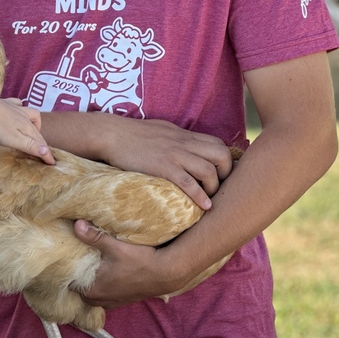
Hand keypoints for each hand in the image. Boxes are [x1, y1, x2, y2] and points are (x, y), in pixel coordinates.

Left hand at [0, 98, 54, 163]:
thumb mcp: (15, 140)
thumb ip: (31, 146)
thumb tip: (47, 152)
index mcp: (28, 128)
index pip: (41, 143)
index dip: (47, 154)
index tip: (53, 163)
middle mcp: (26, 117)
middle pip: (37, 130)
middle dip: (42, 140)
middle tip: (42, 150)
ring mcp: (16, 109)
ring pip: (31, 113)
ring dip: (35, 122)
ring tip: (33, 129)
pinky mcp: (6, 103)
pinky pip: (17, 103)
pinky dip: (20, 107)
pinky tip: (18, 109)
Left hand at [73, 220, 189, 306]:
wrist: (166, 274)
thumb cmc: (140, 261)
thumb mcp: (115, 246)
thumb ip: (94, 237)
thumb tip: (76, 225)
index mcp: (91, 290)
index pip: (69, 281)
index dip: (68, 268)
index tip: (69, 257)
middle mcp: (98, 300)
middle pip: (79, 287)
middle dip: (79, 275)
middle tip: (79, 258)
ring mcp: (110, 302)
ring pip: (92, 292)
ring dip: (92, 281)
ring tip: (93, 265)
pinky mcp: (120, 301)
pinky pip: (104, 295)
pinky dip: (103, 286)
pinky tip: (107, 273)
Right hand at [100, 118, 234, 209]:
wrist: (112, 134)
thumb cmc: (133, 134)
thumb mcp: (162, 131)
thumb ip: (177, 140)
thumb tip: (185, 148)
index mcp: (185, 135)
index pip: (218, 144)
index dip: (225, 162)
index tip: (220, 177)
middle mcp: (184, 144)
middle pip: (222, 156)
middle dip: (226, 174)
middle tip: (218, 188)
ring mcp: (175, 155)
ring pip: (209, 170)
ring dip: (214, 188)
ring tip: (209, 200)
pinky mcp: (163, 167)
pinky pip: (188, 182)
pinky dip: (200, 196)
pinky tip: (203, 206)